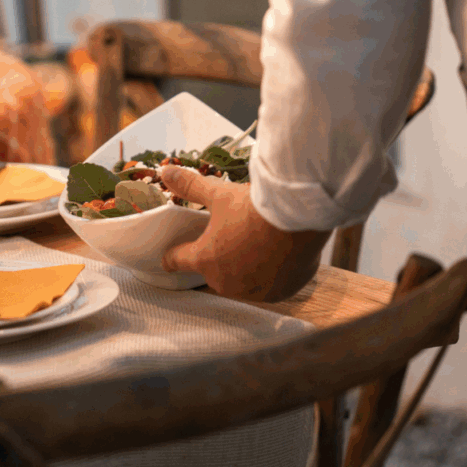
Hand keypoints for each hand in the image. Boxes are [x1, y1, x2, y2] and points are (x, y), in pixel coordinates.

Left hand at [160, 166, 330, 301]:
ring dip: (246, 269)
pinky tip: (279, 256)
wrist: (299, 219)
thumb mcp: (219, 194)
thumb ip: (192, 187)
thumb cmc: (255, 209)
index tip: (168, 258)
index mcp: (205, 259)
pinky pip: (271, 286)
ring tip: (257, 246)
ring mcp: (255, 291)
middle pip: (214, 272)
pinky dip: (273, 274)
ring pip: (243, 282)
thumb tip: (167, 173)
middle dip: (219, 258)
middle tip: (230, 239)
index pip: (178, 261)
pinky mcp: (280, 292)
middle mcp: (227, 282)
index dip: (172, 257)